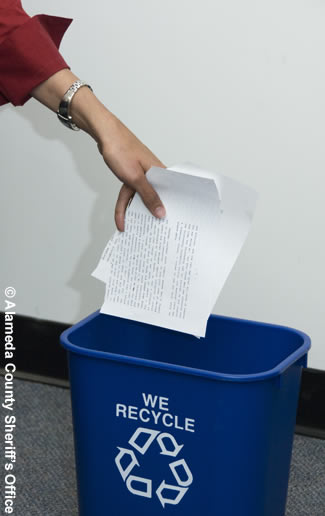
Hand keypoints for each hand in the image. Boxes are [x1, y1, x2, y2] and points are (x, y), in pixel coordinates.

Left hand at [30, 68, 165, 230]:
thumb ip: (148, 196)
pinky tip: (121, 218)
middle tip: (151, 231)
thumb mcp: (135, 178)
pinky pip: (130, 194)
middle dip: (150, 214)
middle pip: (154, 198)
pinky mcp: (131, 175)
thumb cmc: (121, 150)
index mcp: (160, 172)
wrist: (104, 134)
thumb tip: (162, 212)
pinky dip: (124, 205)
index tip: (171, 224)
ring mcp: (141, 174)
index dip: (170, 209)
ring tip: (131, 228)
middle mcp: (153, 174)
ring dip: (133, 212)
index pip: (170, 194)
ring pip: (139, 198)